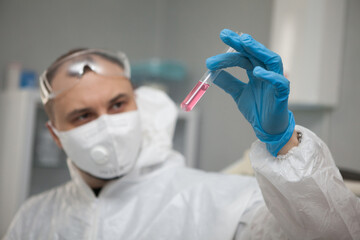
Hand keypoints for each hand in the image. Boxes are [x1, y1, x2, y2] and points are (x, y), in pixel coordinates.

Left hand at [206, 29, 294, 155]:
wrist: (267, 128)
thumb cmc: (257, 109)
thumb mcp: (238, 94)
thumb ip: (228, 83)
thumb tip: (212, 73)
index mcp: (257, 72)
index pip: (244, 56)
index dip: (232, 49)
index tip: (220, 40)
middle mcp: (267, 73)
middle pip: (255, 53)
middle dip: (241, 43)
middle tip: (226, 35)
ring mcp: (276, 82)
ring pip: (271, 61)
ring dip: (258, 50)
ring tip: (244, 43)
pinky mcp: (282, 94)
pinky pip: (279, 82)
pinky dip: (269, 76)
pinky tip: (256, 72)